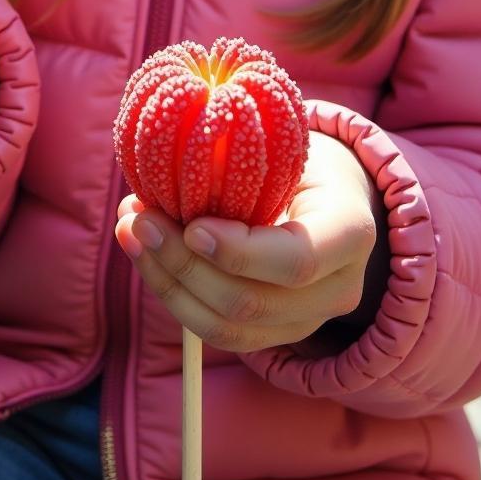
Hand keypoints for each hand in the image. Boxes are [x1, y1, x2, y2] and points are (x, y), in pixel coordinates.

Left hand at [115, 132, 380, 352]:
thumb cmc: (299, 157)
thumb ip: (243, 159)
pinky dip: (174, 296)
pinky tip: (146, 255)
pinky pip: (218, 332)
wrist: (331, 195)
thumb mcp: (286, 145)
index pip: (297, 260)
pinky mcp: (276, 334)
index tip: (190, 226)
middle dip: (183, 264)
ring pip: (228, 327)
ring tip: (131, 233)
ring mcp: (308, 320)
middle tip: (139, 219)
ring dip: (167, 282)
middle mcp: (338, 289)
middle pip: (253, 301)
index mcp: (349, 232)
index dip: (238, 252)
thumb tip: (169, 155)